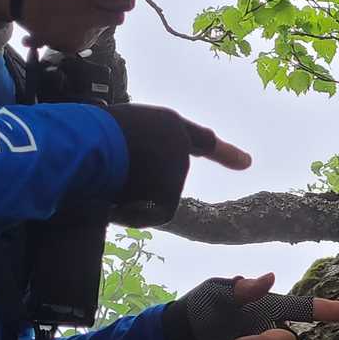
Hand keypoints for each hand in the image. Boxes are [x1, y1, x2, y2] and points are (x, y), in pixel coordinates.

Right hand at [108, 104, 251, 225]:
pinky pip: (152, 214)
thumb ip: (138, 148)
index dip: (225, 153)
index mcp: (169, 125)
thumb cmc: (94, 131)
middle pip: (163, 179)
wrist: (92, 143)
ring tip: (110, 175)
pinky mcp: (170, 196)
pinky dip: (132, 214)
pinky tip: (116, 199)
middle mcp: (179, 146)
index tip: (247, 163)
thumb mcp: (120, 129)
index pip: (202, 141)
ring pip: (153, 197)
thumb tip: (128, 176)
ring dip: (130, 195)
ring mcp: (177, 171)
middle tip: (112, 168)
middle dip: (140, 183)